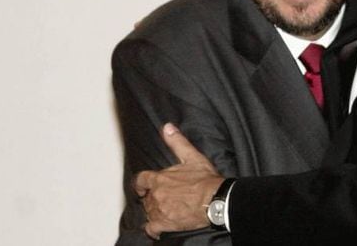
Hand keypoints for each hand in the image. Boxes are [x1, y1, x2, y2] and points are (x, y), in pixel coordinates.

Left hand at [134, 123, 224, 239]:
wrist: (215, 200)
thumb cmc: (206, 180)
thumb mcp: (193, 157)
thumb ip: (177, 142)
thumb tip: (167, 128)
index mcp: (159, 178)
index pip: (141, 180)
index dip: (142, 184)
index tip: (144, 187)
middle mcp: (156, 195)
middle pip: (146, 198)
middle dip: (153, 198)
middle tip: (165, 199)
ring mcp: (158, 210)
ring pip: (148, 212)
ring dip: (155, 211)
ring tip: (166, 211)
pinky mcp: (164, 224)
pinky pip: (151, 229)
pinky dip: (153, 229)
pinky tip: (159, 227)